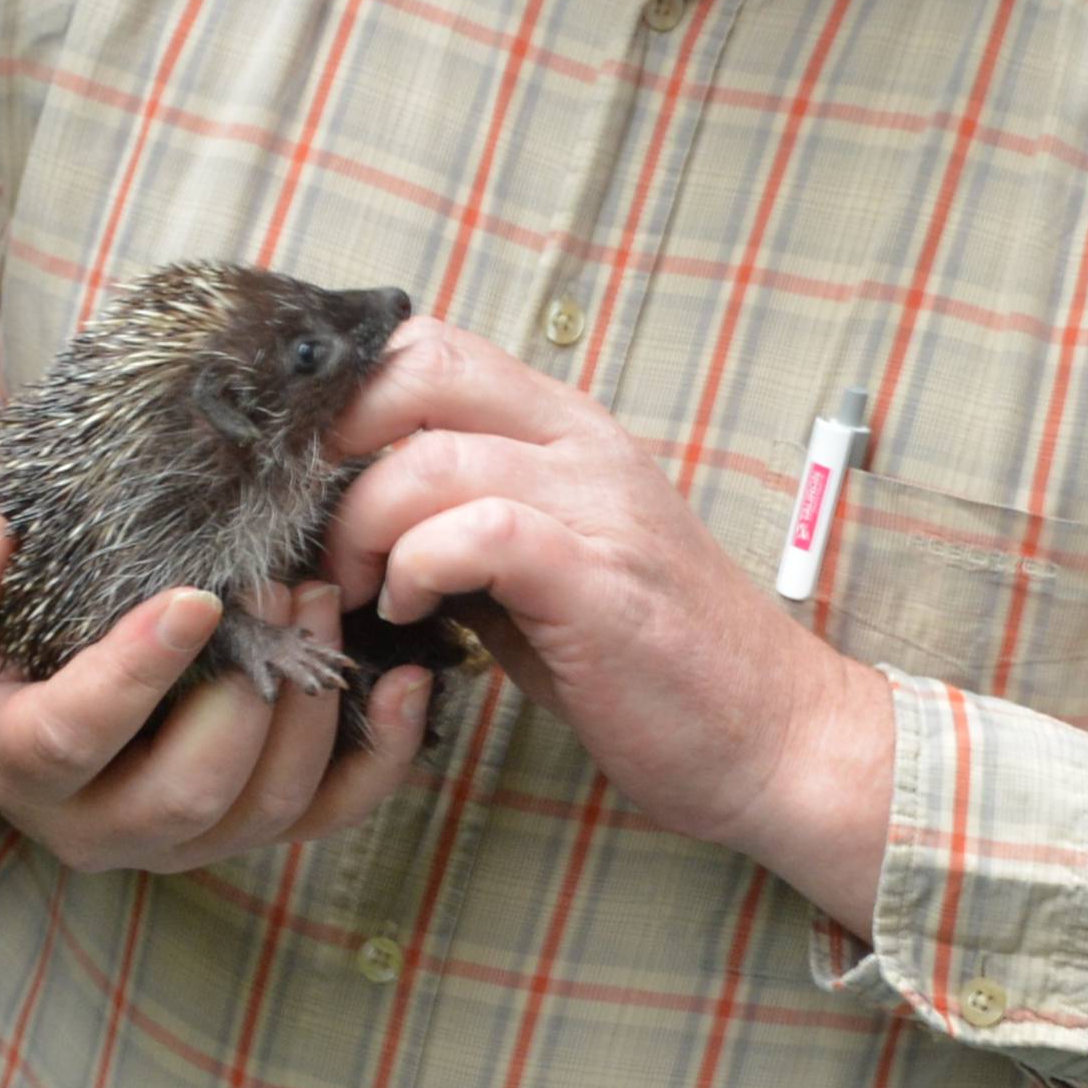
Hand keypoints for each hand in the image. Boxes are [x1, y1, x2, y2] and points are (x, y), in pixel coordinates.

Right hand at [0, 512, 434, 875]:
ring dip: (312, 710)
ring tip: (322, 600)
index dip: (136, 675)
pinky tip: (406, 680)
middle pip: (190, 793)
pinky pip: (328, 816)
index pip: (72, 738)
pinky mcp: (249, 831)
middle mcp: (100, 827)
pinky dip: (381, 758)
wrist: (17, 698)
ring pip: (268, 808)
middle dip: (248, 694)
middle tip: (278, 587)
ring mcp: (184, 841)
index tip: (198, 597)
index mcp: (19, 764)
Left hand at [317, 323, 895, 926]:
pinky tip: (410, 613)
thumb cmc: (654, 666)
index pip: (428, 349)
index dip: (345, 399)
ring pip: (431, 457)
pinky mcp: (600, 580)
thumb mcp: (542, 571)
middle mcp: (583, 446)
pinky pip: (479, 532)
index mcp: (567, 430)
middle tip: (317, 528)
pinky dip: (418, 567)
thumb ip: (463, 525)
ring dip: (363, 528)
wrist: (777, 738)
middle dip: (335, 445)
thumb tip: (349, 518)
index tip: (310, 479)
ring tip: (362, 590)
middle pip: (418, 369)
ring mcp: (598, 506)